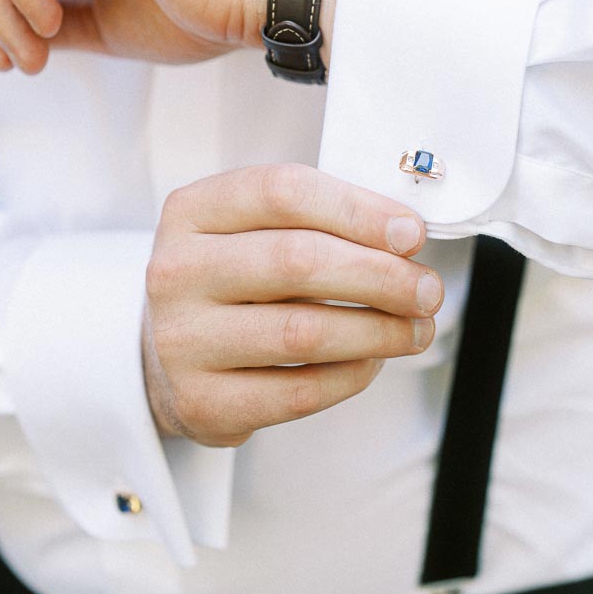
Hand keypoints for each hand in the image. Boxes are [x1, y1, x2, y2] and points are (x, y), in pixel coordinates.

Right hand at [142, 164, 443, 446]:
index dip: (358, 210)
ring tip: (415, 329)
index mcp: (193, 211)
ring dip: (378, 331)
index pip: (283, 192)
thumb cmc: (231, 282)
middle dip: (380, 275)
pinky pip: (298, 391)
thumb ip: (320, 221)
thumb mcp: (253, 230)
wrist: (166, 356)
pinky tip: (372, 360)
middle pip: (297, 260)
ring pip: (303, 332)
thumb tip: (404, 237)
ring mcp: (182, 340)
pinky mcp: (202, 402)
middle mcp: (177, 271)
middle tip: (426, 289)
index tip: (411, 233)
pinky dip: (351, 376)